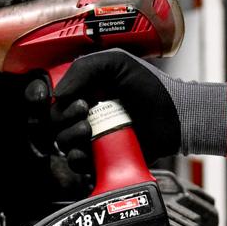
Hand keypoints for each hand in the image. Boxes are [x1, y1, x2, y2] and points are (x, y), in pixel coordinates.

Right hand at [46, 50, 226, 178]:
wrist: (174, 116)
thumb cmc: (151, 87)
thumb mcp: (116, 62)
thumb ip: (84, 68)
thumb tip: (57, 94)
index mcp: (85, 88)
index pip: (54, 96)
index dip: (52, 99)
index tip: (66, 98)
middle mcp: (85, 112)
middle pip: (53, 120)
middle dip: (63, 117)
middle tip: (86, 111)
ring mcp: (92, 136)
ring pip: (61, 142)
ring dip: (70, 136)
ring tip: (90, 130)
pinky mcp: (100, 157)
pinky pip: (76, 163)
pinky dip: (77, 158)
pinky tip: (87, 151)